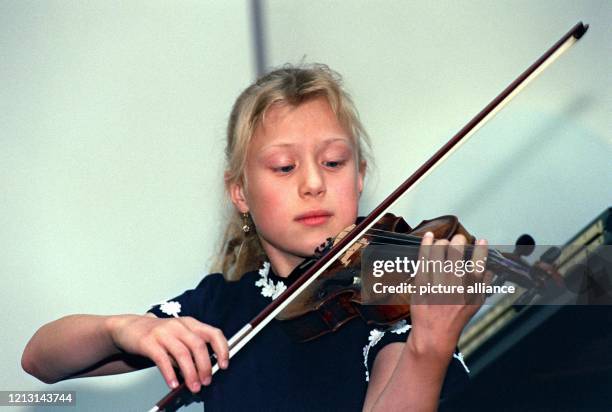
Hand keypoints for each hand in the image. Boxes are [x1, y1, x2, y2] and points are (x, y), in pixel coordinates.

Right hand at [107, 314, 227, 392]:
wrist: (129, 328)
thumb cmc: (158, 335)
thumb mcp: (178, 337)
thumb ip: (191, 350)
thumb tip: (205, 371)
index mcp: (190, 323)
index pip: (213, 333)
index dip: (222, 349)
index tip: (224, 365)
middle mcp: (178, 325)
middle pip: (198, 346)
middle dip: (205, 366)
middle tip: (206, 381)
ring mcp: (163, 333)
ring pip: (183, 354)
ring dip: (191, 373)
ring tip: (193, 386)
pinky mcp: (148, 342)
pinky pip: (162, 360)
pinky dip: (170, 374)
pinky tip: (173, 384)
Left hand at [409, 232, 490, 355]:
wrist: (433, 334)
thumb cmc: (455, 318)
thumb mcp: (476, 304)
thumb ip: (484, 285)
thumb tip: (490, 267)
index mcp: (470, 293)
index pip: (479, 267)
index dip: (481, 250)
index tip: (481, 240)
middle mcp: (454, 289)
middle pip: (455, 255)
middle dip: (458, 240)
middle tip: (458, 238)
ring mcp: (435, 287)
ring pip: (437, 254)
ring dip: (441, 242)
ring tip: (444, 242)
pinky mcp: (420, 286)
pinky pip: (422, 260)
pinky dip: (425, 245)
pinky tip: (428, 237)